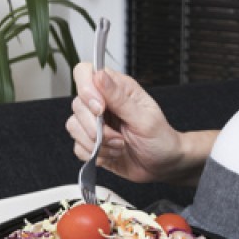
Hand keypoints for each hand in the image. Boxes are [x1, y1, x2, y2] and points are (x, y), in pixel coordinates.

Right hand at [66, 62, 182, 183]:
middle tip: (118, 137)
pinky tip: (113, 154)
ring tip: (119, 146)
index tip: (100, 109)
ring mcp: (96, 123)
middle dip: (95, 126)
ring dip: (97, 143)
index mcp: (118, 89)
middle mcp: (103, 103)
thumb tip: (99, 75)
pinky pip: (78, 146)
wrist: (164, 165)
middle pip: (77, 104)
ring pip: (74, 126)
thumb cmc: (161, 139)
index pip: (86, 72)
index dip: (86, 89)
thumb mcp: (144, 118)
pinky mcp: (91, 142)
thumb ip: (119, 98)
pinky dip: (94, 154)